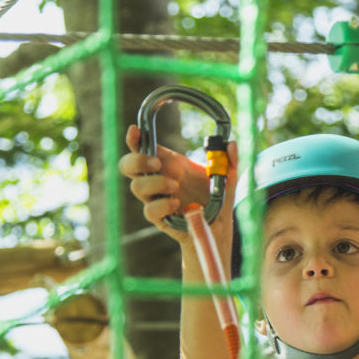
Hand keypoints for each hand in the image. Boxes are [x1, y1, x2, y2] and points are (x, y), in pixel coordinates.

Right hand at [118, 125, 238, 248]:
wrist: (218, 229)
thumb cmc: (218, 200)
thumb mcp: (227, 179)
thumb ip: (229, 161)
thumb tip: (231, 143)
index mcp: (170, 165)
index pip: (143, 147)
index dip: (134, 139)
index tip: (135, 130)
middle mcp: (158, 180)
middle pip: (128, 165)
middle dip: (137, 160)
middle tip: (157, 163)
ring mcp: (156, 199)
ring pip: (136, 186)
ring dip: (154, 183)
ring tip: (175, 186)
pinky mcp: (159, 218)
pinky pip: (149, 210)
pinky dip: (162, 204)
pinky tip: (177, 204)